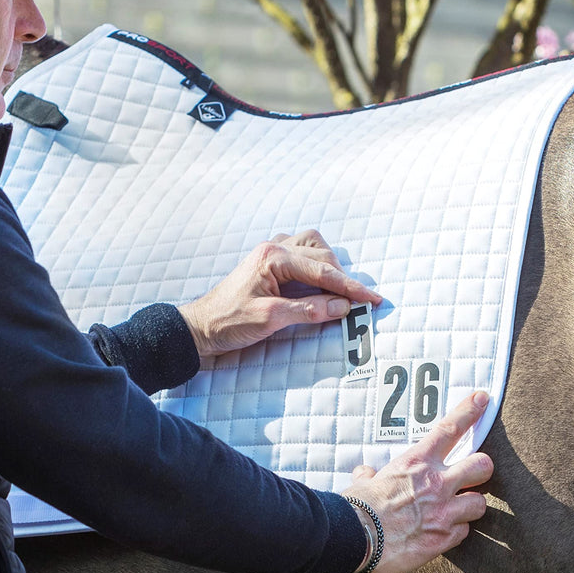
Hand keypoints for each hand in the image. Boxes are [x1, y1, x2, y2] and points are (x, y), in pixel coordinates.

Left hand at [178, 229, 382, 357]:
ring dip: (330, 266)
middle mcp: (274, 248)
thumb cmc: (229, 322)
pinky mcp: (269, 263)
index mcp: (273, 257)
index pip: (322, 271)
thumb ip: (308, 311)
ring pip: (313, 246)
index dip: (351, 287)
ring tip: (341, 290)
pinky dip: (316, 264)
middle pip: (322, 256)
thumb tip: (343, 307)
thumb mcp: (271, 319)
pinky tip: (319, 281)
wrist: (200, 326)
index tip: (373, 299)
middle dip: (343, 279)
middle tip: (361, 302)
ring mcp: (271, 252)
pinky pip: (301, 252)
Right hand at [343, 391, 493, 572]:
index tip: (482, 399)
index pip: (449, 429)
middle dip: (482, 469)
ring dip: (469, 506)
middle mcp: (436, 483)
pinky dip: (455, 531)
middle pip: (482, 465)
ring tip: (455, 509)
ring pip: (480, 503)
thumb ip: (370, 475)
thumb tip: (366, 473)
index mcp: (416, 462)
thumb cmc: (358, 507)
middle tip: (473, 474)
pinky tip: (441, 532)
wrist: (358, 539)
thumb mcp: (364, 482)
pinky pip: (464, 531)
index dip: (469, 411)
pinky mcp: (445, 538)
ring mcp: (444, 511)